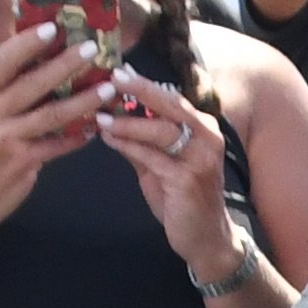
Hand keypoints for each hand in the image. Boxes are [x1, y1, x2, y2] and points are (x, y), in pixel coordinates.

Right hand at [0, 23, 111, 252]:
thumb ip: (1, 91)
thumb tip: (37, 62)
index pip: (2, 61)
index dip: (27, 43)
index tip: (53, 28)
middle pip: (33, 83)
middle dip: (65, 64)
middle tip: (92, 51)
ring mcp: (5, 137)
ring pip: (53, 114)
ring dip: (84, 100)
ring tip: (109, 89)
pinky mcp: (23, 161)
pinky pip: (59, 144)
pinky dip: (80, 136)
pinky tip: (99, 128)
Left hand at [91, 74, 241, 284]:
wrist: (205, 238)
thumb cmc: (181, 198)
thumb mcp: (158, 162)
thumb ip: (139, 138)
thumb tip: (108, 111)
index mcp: (202, 130)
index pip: (171, 98)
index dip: (143, 82)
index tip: (115, 69)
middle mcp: (208, 140)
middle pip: (171, 105)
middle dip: (139, 89)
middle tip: (110, 77)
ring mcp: (201, 160)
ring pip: (160, 130)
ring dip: (126, 122)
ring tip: (99, 116)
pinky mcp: (188, 181)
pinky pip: (153, 156)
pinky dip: (128, 146)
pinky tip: (108, 139)